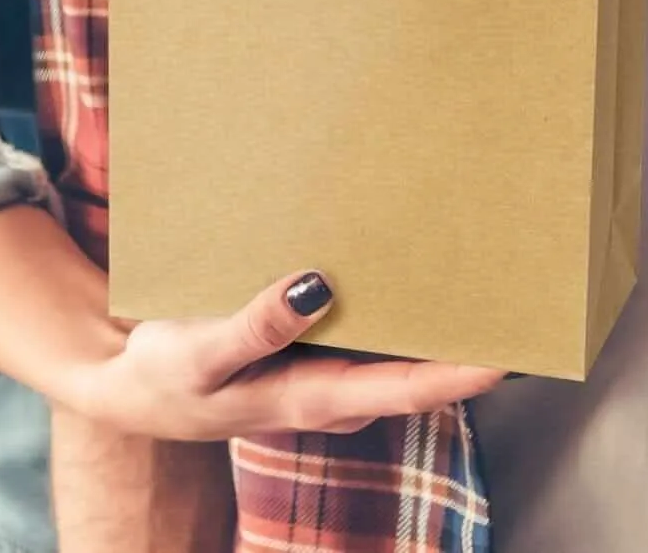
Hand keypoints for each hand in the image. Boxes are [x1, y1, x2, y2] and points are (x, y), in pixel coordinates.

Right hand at [61, 270, 503, 438]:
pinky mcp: (310, 341)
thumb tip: (317, 286)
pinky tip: (408, 249)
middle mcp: (336, 387)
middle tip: (519, 282)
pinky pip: (366, 322)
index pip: (410, 390)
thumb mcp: (202, 352)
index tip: (514, 347)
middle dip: (468, 332)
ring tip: (482, 252)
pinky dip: (393, 291)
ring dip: (435, 308)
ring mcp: (326, 366)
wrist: (128, 379)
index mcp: (317, 398)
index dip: (464, 371)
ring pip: (398, 344)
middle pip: (420, 367)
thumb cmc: (166, 370)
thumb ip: (256, 323)